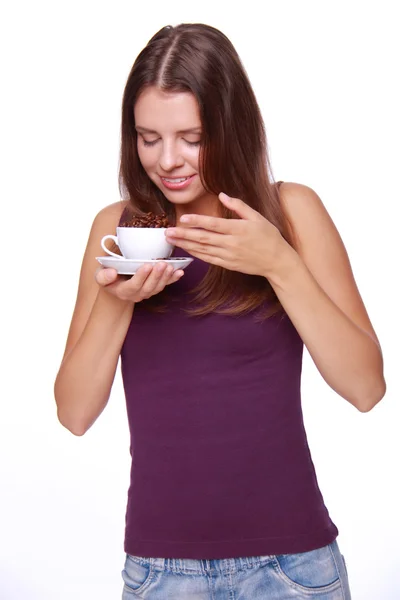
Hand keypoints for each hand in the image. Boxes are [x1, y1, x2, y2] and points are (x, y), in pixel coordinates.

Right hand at [95, 262, 183, 301]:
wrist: (115, 283)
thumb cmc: (108, 277)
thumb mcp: (100, 276)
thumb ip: (103, 276)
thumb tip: (111, 273)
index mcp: (123, 291)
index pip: (133, 285)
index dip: (141, 277)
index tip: (146, 265)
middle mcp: (137, 294)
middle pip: (149, 287)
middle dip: (156, 275)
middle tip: (161, 264)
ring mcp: (147, 292)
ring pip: (158, 287)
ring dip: (165, 277)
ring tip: (170, 266)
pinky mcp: (155, 287)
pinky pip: (165, 284)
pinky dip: (173, 279)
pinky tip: (180, 272)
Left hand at [165, 192, 286, 277]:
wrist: (277, 261)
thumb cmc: (269, 237)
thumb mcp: (257, 217)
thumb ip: (238, 206)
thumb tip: (222, 195)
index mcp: (239, 229)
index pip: (214, 224)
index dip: (197, 221)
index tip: (183, 218)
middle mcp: (232, 243)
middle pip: (203, 238)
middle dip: (184, 235)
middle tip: (168, 232)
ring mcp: (229, 256)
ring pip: (203, 250)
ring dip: (186, 245)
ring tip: (172, 240)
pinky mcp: (228, 264)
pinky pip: (209, 259)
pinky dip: (196, 254)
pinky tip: (186, 250)